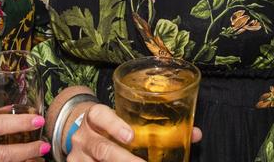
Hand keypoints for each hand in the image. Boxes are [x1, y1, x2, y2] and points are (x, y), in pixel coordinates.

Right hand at [65, 103, 201, 160]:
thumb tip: (195, 134)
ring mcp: (78, 156)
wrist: (81, 135)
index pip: (99, 115)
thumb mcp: (123, 120)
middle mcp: (84, 137)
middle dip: (124, 160)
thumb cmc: (110, 127)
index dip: (114, 125)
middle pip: (102, 149)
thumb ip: (154, 126)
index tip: (131, 137)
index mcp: (95, 118)